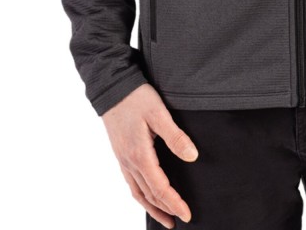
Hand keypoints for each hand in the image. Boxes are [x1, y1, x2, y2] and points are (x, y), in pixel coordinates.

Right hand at [101, 83, 198, 227]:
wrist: (112, 88)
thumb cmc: (136, 98)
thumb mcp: (159, 113)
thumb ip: (176, 136)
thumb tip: (192, 157)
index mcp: (140, 155)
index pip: (160, 188)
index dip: (174, 203)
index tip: (187, 215)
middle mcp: (129, 162)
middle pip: (149, 195)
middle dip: (165, 210)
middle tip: (180, 220)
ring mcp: (123, 159)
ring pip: (138, 192)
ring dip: (152, 207)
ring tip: (165, 218)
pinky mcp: (121, 154)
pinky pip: (131, 183)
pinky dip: (141, 195)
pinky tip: (147, 195)